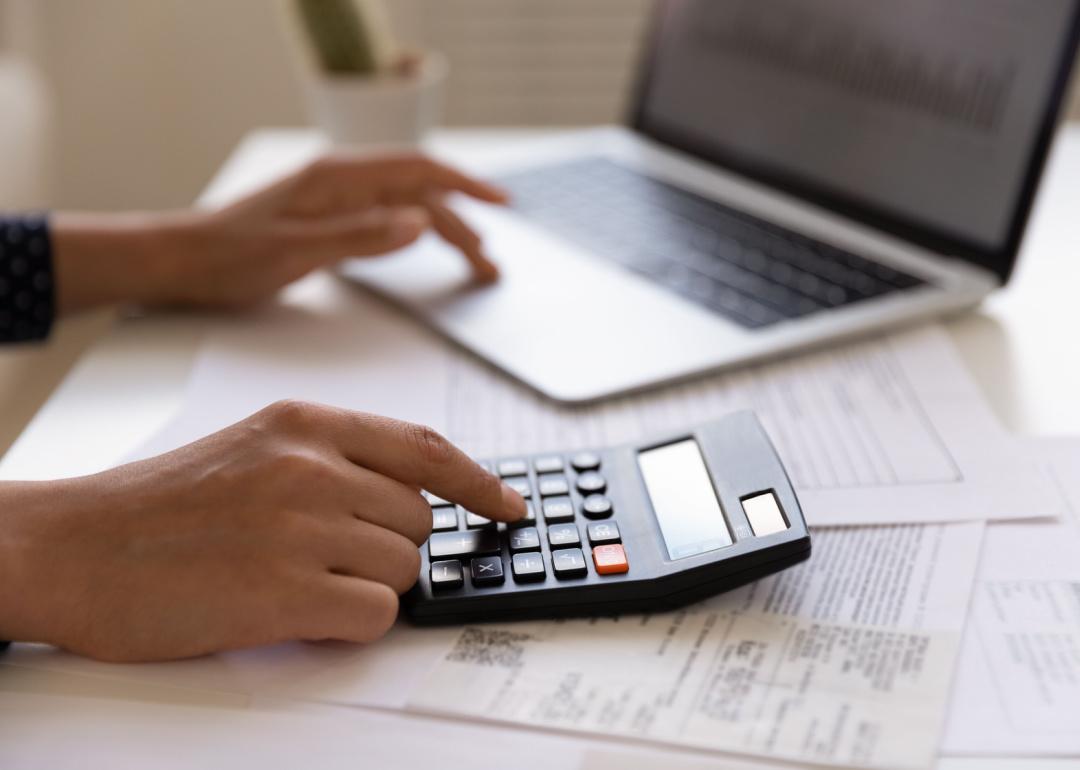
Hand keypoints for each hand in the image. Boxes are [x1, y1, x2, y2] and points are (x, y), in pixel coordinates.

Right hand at [0, 401, 525, 661]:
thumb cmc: (162, 505)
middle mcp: (311, 467)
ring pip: (402, 569)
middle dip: (387, 546)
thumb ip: (337, 460)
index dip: (480, 482)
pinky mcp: (285, 592)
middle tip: (326, 556)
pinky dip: (347, 622)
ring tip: (294, 580)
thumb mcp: (255, 447)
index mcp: (306, 424)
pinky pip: (375, 615)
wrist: (74, 546)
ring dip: (363, 586)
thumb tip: (415, 500)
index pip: (427, 448)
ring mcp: (300, 527)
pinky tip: (294, 610)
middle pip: (418, 520)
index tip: (510, 507)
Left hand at [51, 153, 508, 313]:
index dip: (464, 184)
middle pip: (420, 195)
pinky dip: (416, 236)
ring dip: (443, 234)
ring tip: (475, 264)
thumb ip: (360, 235)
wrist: (183, 260)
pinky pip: (386, 221)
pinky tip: (427, 248)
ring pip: (406, 210)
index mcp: (336, 177)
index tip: (501, 203)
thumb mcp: (296, 251)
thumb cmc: (229, 255)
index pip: (417, 170)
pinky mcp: (329, 219)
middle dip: (462, 226)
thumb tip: (421, 224)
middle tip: (489, 268)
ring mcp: (336, 199)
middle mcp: (341, 182)